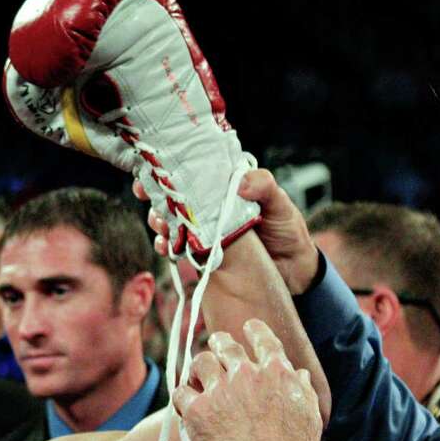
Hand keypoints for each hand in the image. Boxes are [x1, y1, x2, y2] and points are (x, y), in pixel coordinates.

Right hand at [136, 172, 319, 294]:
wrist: (293, 271)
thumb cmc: (287, 230)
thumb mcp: (280, 202)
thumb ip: (264, 186)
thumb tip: (239, 183)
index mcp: (227, 188)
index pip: (195, 172)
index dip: (172, 169)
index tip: (153, 169)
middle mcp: (212, 207)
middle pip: (176, 197)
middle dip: (157, 196)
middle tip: (146, 196)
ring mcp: (205, 231)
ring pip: (173, 221)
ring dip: (159, 221)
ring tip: (160, 223)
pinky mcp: (203, 255)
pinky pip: (178, 248)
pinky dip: (167, 247)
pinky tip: (165, 246)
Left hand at [172, 319, 321, 440]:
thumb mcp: (309, 418)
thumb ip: (303, 392)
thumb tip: (299, 374)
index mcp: (277, 373)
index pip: (264, 340)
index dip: (254, 330)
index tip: (248, 327)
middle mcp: (247, 374)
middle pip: (226, 345)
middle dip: (220, 343)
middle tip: (217, 347)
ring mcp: (220, 390)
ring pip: (200, 362)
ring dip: (199, 368)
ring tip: (197, 377)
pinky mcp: (197, 411)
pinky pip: (180, 393)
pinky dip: (182, 397)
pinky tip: (185, 405)